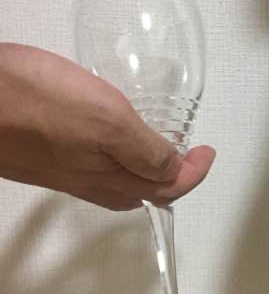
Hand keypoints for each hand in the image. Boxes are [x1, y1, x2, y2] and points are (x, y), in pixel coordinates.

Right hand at [0, 43, 214, 210]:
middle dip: (175, 177)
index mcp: (111, 177)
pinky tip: (112, 140)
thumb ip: (144, 150)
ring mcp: (65, 173)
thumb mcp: (106, 120)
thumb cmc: (34, 101)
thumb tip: (176, 171)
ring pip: (120, 184)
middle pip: (145, 192)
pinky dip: (118, 161)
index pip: (168, 188)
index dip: (195, 173)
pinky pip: (94, 170)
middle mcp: (90, 183)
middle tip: (190, 152)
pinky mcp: (44, 158)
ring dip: (147, 171)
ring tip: (160, 146)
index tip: (208, 151)